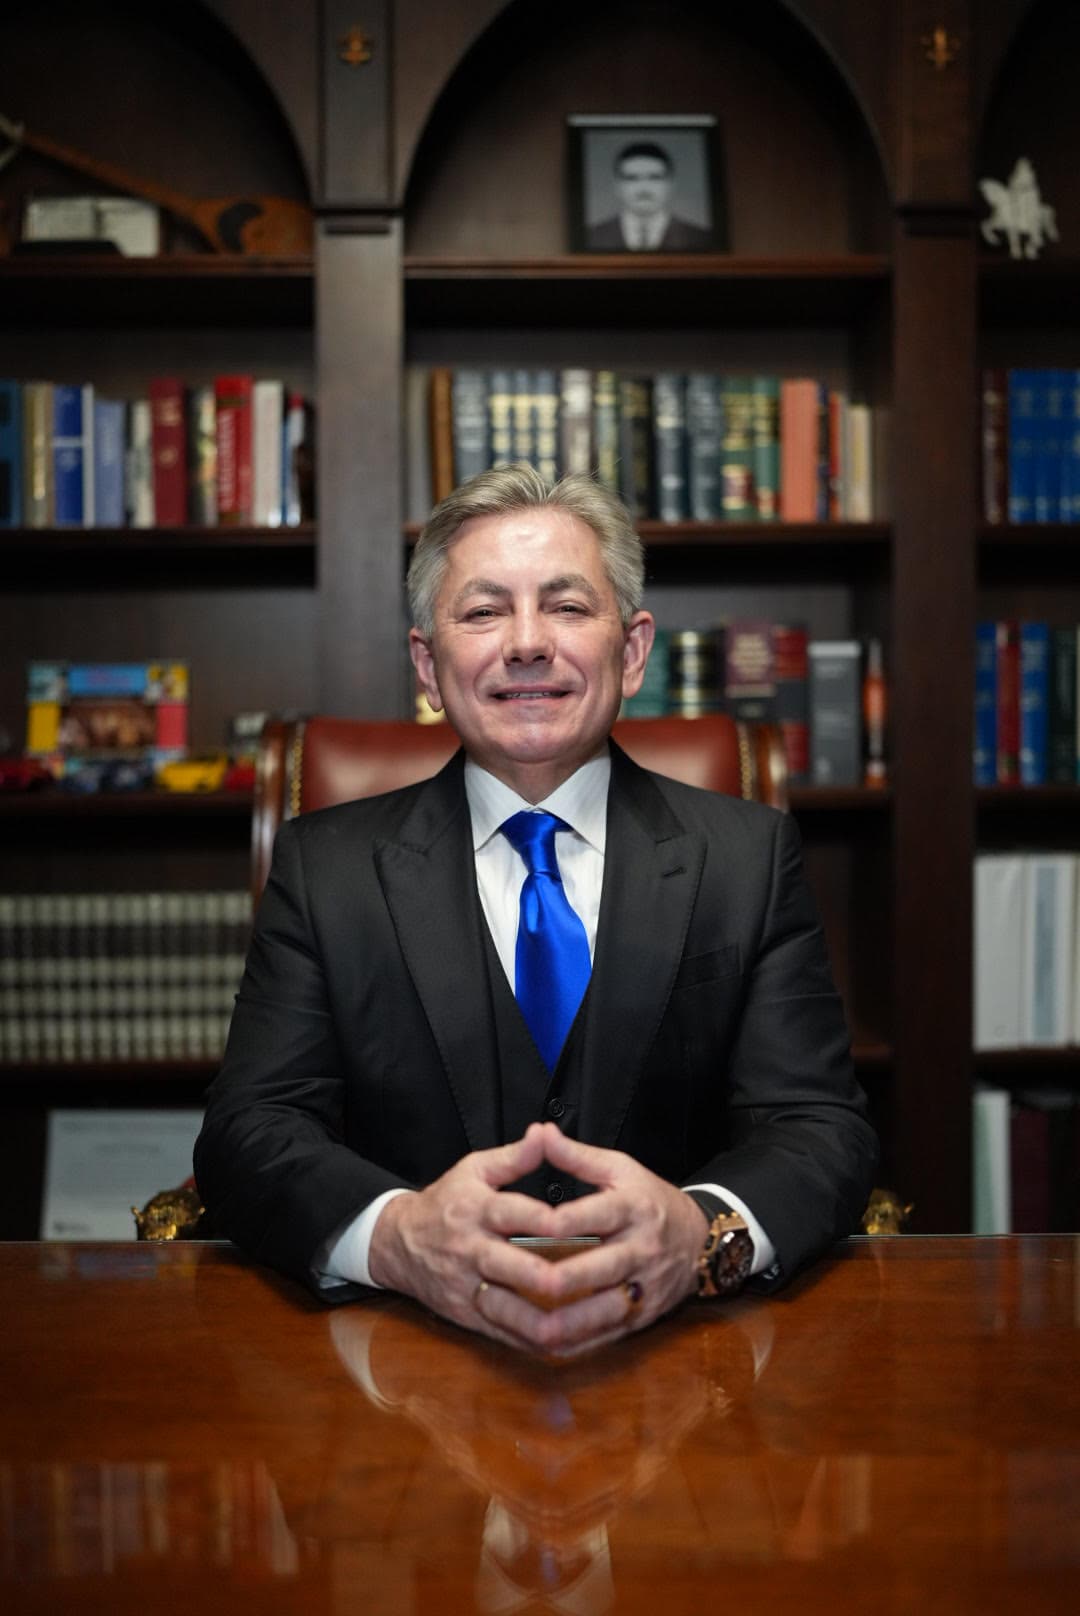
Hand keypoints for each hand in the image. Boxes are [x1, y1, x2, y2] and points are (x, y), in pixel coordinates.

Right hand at [368, 1123, 575, 1350]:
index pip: (508, 1212)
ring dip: (545, 1319)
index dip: (538, 1218)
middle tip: (579, 1281)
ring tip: (577, 1322)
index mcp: (474, 1210)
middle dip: (541, 1276)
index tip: (568, 1223)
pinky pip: (504, 1333)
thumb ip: (514, 1157)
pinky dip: (534, 1340)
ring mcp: (467, 1287)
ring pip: (506, 1311)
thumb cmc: (445, 1202)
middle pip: (506, 1266)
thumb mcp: (474, 1169)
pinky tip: (567, 1341)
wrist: (396, 1243)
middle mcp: (469, 1250)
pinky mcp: (468, 1315)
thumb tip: (544, 1132)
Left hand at [515, 1123, 707, 1356]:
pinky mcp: (644, 1313)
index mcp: (633, 1207)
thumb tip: (540, 1132)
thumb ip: (576, 1156)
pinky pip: (610, 1333)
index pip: (598, 1214)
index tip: (535, 1225)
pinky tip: (550, 1345)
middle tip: (532, 1283)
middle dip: (567, 1278)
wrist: (701, 1239)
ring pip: (608, 1309)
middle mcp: (642, 1248)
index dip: (566, 1220)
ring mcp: (645, 1284)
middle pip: (603, 1267)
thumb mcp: (620, 1169)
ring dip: (572, 1321)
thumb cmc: (650, 1200)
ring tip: (535, 1327)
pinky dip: (581, 1342)